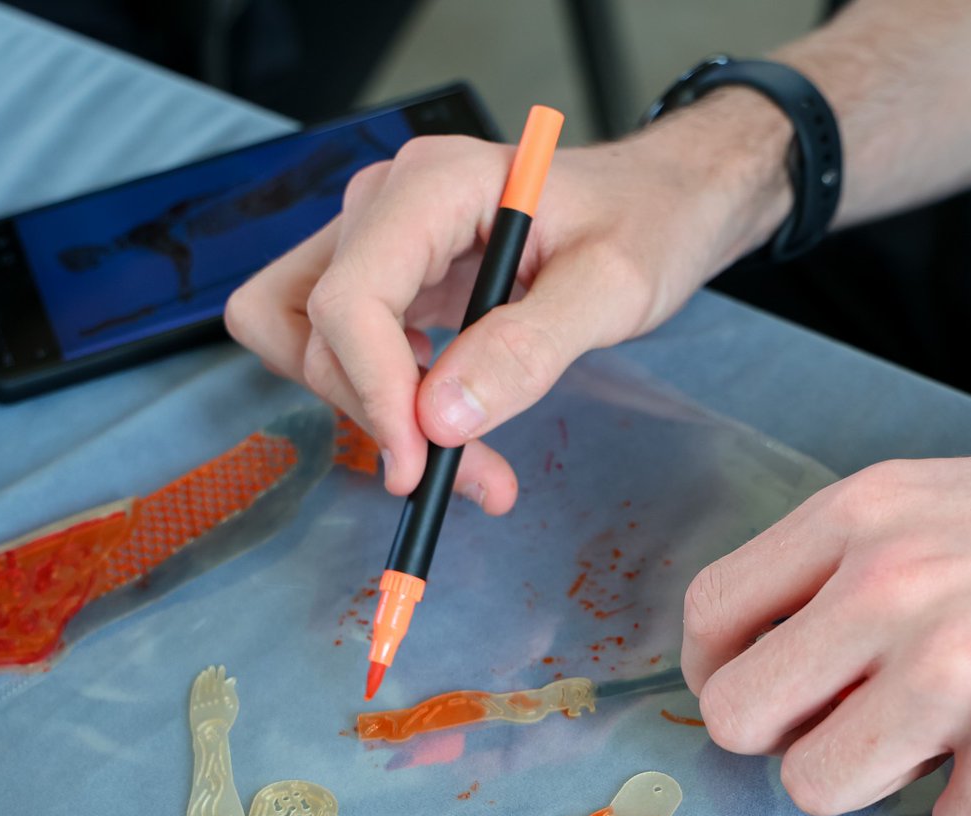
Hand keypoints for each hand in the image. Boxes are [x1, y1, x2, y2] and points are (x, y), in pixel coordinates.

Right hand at [224, 91, 790, 513]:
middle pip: (314, 328)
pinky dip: (384, 406)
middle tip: (465, 474)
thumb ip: (527, 349)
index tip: (421, 462)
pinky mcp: (391, 282)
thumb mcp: (610, 287)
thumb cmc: (646, 224)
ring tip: (467, 463)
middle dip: (377, 414)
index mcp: (436, 185)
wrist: (657, 204)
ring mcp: (381, 242)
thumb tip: (440, 419)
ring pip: (312, 345)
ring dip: (371, 417)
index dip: (373, 391)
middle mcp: (389, 205)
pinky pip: (348, 353)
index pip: (351, 297)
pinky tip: (452, 431)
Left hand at [681, 432, 970, 815]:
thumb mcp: (929, 504)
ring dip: (873, 782)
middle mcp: (888, 585)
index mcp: (856, 516)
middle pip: (738, 716)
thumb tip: (768, 660)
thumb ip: (838, 568)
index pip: (712, 612)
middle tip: (835, 729)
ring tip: (935, 741)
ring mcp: (952, 664)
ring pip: (817, 786)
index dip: (714, 671)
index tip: (746, 691)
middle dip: (780, 738)